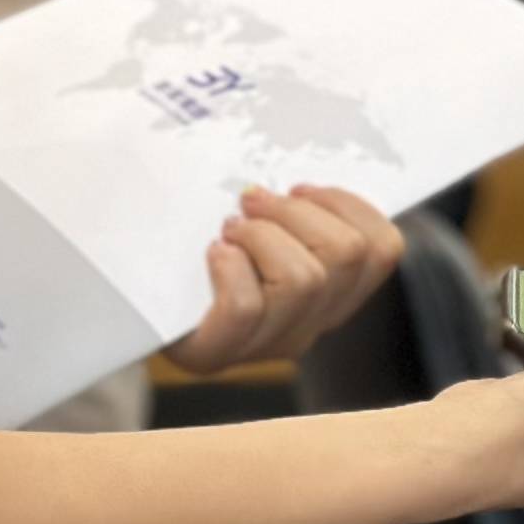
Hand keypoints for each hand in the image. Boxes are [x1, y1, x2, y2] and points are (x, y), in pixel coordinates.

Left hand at [160, 184, 403, 375]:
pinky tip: (213, 254)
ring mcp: (268, 344)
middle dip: (297, 211)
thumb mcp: (259, 222)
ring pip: (303, 279)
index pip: (384, 249)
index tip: (301, 188)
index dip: (350, 206)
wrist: (140, 302)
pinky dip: (231, 268)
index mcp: (334, 291)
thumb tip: (295, 171)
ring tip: (230, 229)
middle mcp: (311, 323)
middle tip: (251, 199)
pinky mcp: (220, 353)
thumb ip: (291, 203)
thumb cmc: (200, 248)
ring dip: (263, 235)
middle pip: (346, 255)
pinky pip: (246, 305)